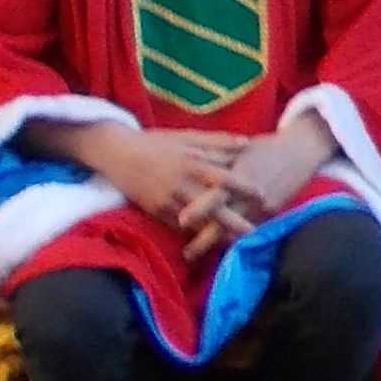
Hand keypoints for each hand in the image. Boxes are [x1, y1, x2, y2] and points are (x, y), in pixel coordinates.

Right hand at [78, 126, 248, 229]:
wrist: (118, 154)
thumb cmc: (157, 143)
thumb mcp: (187, 136)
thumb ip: (217, 142)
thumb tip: (247, 143)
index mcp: (192, 163)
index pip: (223, 177)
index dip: (243, 187)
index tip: (262, 195)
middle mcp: (181, 184)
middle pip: (212, 208)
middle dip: (233, 222)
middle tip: (254, 234)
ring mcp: (167, 201)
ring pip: (196, 223)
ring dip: (215, 235)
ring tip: (235, 244)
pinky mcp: (156, 212)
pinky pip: (178, 227)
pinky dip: (194, 235)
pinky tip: (208, 243)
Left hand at [193, 115, 340, 254]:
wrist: (301, 151)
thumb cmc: (265, 147)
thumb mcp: (239, 150)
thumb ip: (216, 161)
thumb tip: (188, 166)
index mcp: (239, 174)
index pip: (216, 196)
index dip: (199, 209)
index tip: (180, 221)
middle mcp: (250, 195)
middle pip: (225, 223)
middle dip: (204, 241)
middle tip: (186, 254)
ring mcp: (262, 207)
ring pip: (236, 231)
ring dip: (217, 242)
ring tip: (195, 252)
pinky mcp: (271, 212)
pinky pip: (249, 227)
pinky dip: (233, 235)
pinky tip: (219, 242)